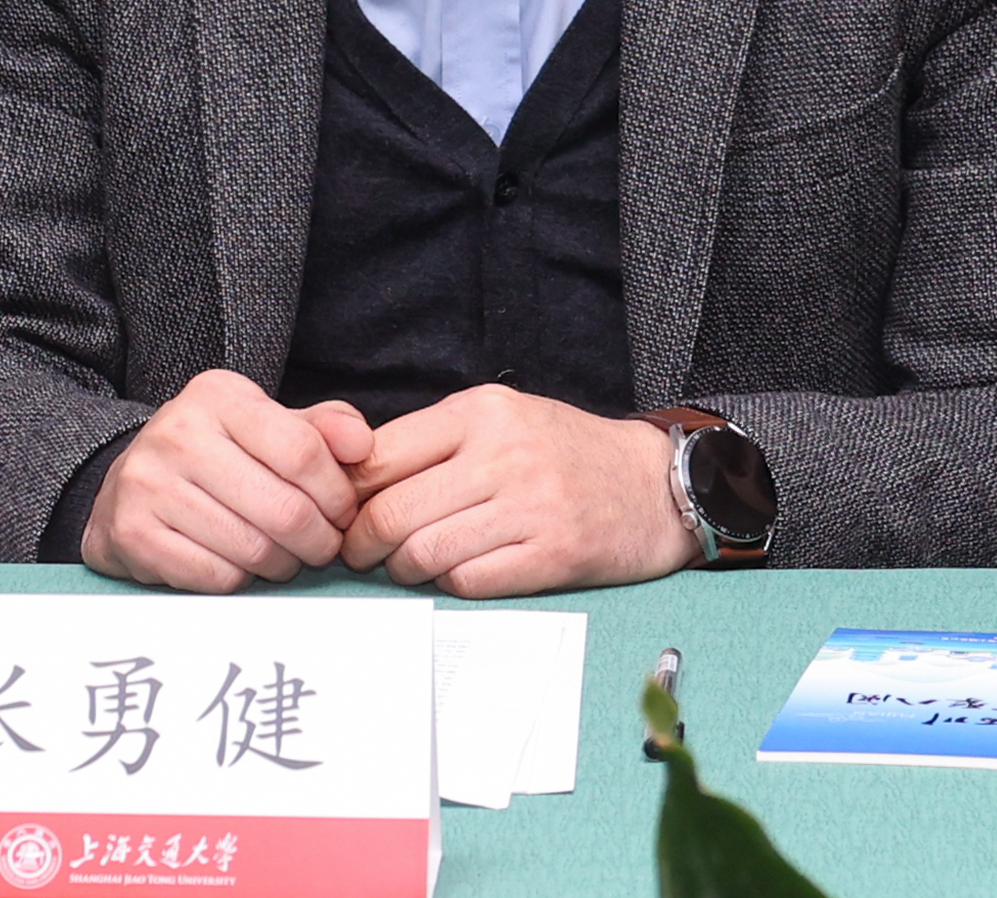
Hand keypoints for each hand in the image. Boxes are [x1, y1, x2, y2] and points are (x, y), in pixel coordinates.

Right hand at [83, 370, 374, 594]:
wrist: (130, 482)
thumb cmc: (215, 455)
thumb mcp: (268, 424)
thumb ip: (323, 429)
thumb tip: (363, 444)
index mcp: (217, 395)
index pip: (303, 452)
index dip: (337, 494)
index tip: (342, 512)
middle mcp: (177, 433)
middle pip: (285, 510)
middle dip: (319, 541)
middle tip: (322, 546)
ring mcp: (149, 484)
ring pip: (254, 549)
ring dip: (284, 565)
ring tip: (284, 556)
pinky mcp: (133, 534)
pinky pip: (217, 577)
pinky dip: (241, 580)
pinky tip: (240, 564)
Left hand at [340, 385, 697, 598]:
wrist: (653, 485)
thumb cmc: (564, 452)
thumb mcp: (502, 418)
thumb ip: (436, 439)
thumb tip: (355, 477)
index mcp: (481, 412)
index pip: (381, 456)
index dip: (349, 494)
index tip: (343, 512)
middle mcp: (503, 454)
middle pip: (394, 511)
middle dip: (363, 543)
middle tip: (360, 554)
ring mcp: (530, 506)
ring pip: (425, 552)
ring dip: (402, 569)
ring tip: (405, 567)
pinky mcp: (552, 554)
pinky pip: (469, 581)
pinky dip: (448, 585)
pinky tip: (452, 575)